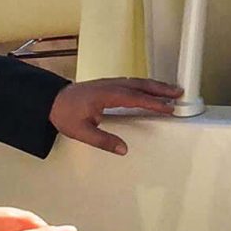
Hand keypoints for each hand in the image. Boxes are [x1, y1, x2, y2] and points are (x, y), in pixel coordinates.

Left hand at [48, 75, 183, 153]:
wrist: (50, 100)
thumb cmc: (64, 114)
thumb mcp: (81, 132)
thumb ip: (103, 141)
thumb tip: (123, 149)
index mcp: (105, 95)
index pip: (135, 98)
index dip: (153, 102)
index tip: (168, 107)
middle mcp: (110, 85)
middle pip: (140, 85)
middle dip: (161, 89)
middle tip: (179, 93)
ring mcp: (109, 83)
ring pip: (137, 81)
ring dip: (155, 85)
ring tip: (171, 91)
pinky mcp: (108, 84)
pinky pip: (131, 82)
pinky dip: (145, 85)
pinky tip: (151, 89)